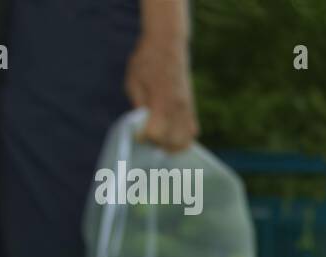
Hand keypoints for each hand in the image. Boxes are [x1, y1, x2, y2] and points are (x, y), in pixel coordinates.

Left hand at [125, 33, 198, 151]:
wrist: (168, 41)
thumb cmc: (146, 61)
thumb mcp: (133, 82)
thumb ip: (139, 105)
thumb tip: (140, 126)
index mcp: (161, 100)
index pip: (156, 133)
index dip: (144, 138)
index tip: (137, 132)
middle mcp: (178, 105)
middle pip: (174, 143)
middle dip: (158, 146)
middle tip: (147, 137)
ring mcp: (186, 106)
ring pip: (186, 139)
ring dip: (171, 145)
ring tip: (157, 138)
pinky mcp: (190, 104)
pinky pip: (191, 129)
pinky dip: (182, 138)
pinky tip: (169, 135)